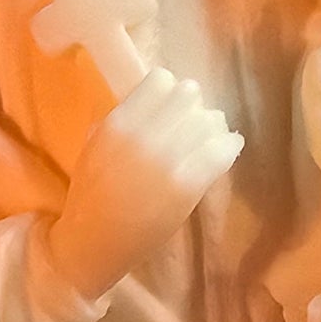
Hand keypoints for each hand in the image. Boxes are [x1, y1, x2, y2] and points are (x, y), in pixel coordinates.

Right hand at [46, 68, 242, 304]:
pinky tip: (227, 149)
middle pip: (190, 94)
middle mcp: (143, 136)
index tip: (170, 108)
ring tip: (209, 140)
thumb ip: (123, 118)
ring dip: (213, 127)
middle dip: (193, 107)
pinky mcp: (187, 187)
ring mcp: (167, 161)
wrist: (94, 242)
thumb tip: (156, 98)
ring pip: (210, 119)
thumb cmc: (91, 195)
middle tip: (191, 124)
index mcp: (118, 123)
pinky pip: (222, 151)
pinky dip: (229, 146)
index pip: (161, 79)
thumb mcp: (95, 145)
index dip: (169, 91)